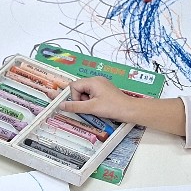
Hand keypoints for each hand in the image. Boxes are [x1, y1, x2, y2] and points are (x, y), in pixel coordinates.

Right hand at [61, 77, 187, 134]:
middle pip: (79, 88)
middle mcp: (96, 80)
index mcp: (92, 81)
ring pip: (85, 92)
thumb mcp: (91, 108)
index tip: (80, 105)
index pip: (74, 86)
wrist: (129, 110)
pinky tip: (98, 107)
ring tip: (95, 108)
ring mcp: (101, 85)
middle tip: (88, 107)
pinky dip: (92, 101)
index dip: (74, 97)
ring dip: (86, 101)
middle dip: (80, 99)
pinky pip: (92, 94)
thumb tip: (61, 105)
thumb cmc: (112, 107)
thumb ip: (75, 106)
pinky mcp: (105, 91)